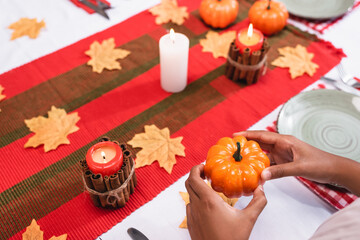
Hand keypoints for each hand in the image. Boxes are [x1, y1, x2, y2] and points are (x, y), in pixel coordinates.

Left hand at [185, 164, 266, 239]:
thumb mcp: (248, 219)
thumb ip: (258, 202)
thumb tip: (260, 188)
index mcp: (208, 201)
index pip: (194, 177)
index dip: (196, 168)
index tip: (205, 166)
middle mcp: (197, 207)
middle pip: (188, 183)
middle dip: (196, 175)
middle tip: (207, 174)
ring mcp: (192, 216)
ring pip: (189, 195)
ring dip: (196, 188)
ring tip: (210, 189)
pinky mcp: (191, 224)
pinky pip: (190, 207)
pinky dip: (196, 201)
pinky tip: (208, 205)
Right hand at [233, 131, 359, 195]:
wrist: (333, 170)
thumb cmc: (320, 164)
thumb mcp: (299, 168)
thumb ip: (280, 171)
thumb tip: (261, 176)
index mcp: (285, 140)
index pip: (262, 135)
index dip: (247, 134)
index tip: (234, 135)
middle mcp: (282, 145)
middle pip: (260, 142)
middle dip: (246, 143)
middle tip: (232, 147)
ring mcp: (283, 153)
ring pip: (264, 153)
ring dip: (253, 156)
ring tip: (239, 159)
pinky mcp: (285, 162)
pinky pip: (270, 163)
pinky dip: (262, 166)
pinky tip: (254, 172)